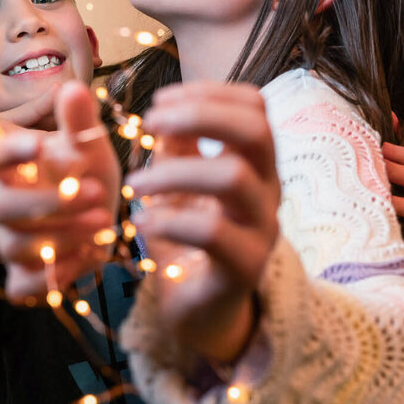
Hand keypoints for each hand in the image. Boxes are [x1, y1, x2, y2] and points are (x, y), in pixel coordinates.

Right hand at [0, 82, 120, 300]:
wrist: (73, 218)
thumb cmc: (71, 172)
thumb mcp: (80, 145)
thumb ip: (77, 121)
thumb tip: (74, 87)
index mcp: (1, 165)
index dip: (8, 150)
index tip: (40, 143)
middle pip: (2, 207)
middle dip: (49, 202)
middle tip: (97, 192)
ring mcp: (5, 242)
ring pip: (17, 246)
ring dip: (64, 237)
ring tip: (105, 222)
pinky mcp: (21, 276)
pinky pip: (25, 287)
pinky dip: (59, 275)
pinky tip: (94, 256)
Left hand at [125, 82, 279, 362]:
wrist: (202, 311)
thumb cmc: (189, 241)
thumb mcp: (178, 187)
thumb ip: (177, 150)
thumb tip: (163, 116)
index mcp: (255, 164)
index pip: (255, 105)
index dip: (209, 92)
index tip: (159, 102)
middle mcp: (268, 190)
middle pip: (257, 131)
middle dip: (200, 116)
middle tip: (149, 125)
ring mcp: (262, 228)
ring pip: (232, 178)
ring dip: (174, 172)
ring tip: (135, 184)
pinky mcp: (245, 266)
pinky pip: (213, 233)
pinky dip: (170, 220)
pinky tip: (143, 223)